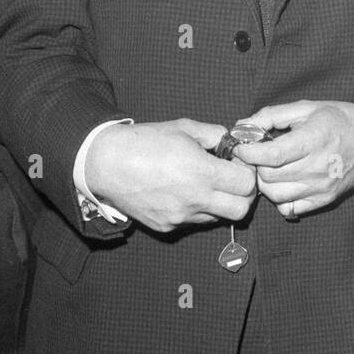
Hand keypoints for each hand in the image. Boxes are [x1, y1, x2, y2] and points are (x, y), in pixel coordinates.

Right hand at [83, 118, 255, 232]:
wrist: (106, 163)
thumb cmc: (145, 141)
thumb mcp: (184, 127)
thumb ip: (215, 135)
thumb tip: (234, 142)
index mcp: (201, 172)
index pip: (247, 184)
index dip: (248, 172)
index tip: (238, 163)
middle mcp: (194, 199)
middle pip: (241, 210)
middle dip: (243, 195)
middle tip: (232, 179)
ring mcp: (180, 217)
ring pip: (218, 217)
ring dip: (219, 202)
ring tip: (203, 182)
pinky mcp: (166, 226)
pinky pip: (193, 220)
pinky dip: (196, 208)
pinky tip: (181, 191)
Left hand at [233, 100, 353, 217]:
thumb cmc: (338, 119)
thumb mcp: (306, 108)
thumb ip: (271, 116)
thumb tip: (242, 126)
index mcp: (314, 140)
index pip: (272, 155)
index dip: (249, 152)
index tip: (240, 146)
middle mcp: (318, 167)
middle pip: (269, 177)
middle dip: (254, 165)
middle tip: (254, 154)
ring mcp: (321, 187)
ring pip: (275, 195)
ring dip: (264, 182)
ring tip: (269, 167)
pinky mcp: (324, 200)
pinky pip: (289, 208)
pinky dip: (280, 197)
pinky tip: (284, 181)